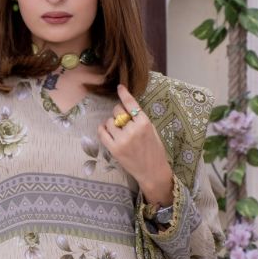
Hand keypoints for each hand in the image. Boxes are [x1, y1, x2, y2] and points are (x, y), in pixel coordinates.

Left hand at [98, 83, 173, 205]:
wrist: (153, 172)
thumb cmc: (155, 151)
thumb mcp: (152, 131)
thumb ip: (140, 120)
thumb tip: (126, 108)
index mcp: (145, 123)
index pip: (131, 104)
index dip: (124, 94)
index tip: (119, 87)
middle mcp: (133, 130)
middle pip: (117, 111)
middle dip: (118, 113)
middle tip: (122, 120)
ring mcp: (122, 140)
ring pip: (109, 122)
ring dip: (112, 123)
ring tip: (118, 130)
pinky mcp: (114, 149)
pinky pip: (102, 133)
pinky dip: (102, 129)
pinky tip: (106, 129)